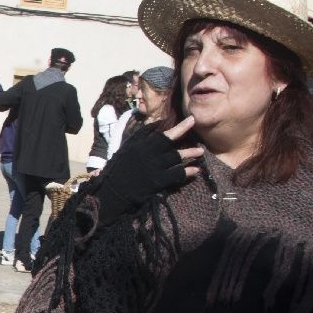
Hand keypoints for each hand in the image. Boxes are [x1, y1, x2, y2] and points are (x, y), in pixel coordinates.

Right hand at [86, 122, 201, 227]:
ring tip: (200, 153)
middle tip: (198, 139)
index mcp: (140, 146)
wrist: (112, 192)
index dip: (179, 127)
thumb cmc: (117, 170)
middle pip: (172, 145)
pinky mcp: (158, 181)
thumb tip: (155, 124)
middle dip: (185, 139)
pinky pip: (177, 174)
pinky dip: (187, 172)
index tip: (191, 120)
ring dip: (190, 155)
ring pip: (176, 159)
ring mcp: (154, 168)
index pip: (162, 134)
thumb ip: (139, 136)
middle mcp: (149, 154)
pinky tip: (195, 170)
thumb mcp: (125, 149)